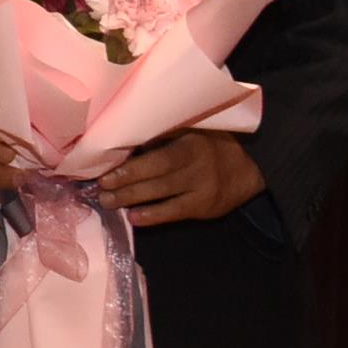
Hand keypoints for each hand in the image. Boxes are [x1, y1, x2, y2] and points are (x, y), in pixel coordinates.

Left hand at [99, 128, 266, 225]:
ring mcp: (202, 185)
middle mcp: (197, 161)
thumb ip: (163, 135)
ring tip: (107, 201)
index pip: (158, 149)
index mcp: (190, 138)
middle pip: (157, 171)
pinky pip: (174, 212)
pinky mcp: (204, 206)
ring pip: (161, 193)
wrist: (247, 169)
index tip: (105, 163)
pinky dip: (153, 215)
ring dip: (131, 198)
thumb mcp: (191, 131)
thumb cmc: (208, 145)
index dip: (132, 160)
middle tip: (100, 186)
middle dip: (125, 179)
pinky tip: (134, 217)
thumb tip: (122, 141)